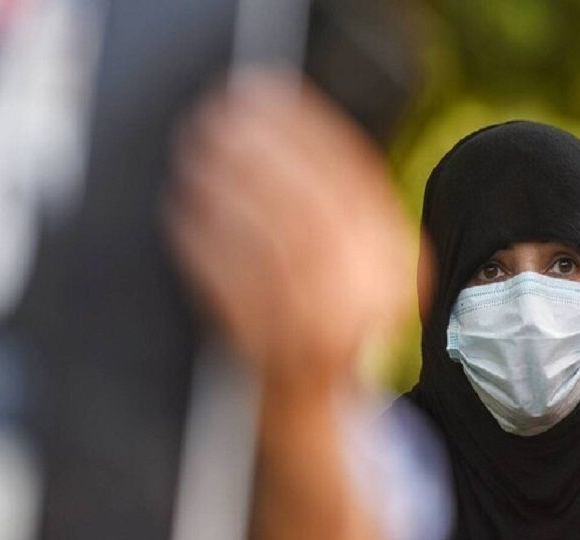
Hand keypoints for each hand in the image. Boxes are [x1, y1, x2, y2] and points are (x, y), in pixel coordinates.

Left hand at [167, 69, 418, 393]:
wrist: (316, 406)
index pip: (356, 179)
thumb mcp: (358, 259)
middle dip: (261, 155)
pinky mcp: (274, 355)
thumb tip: (282, 121)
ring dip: (227, 192)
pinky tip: (183, 211)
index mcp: (396, 263)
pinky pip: (234, 289)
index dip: (306, 128)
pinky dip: (203, 244)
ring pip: (272, 243)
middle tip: (218, 119)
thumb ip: (341, 204)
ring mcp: (323, 331)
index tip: (265, 95)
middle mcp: (369, 299)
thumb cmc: (326, 313)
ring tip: (195, 157)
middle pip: (312, 208)